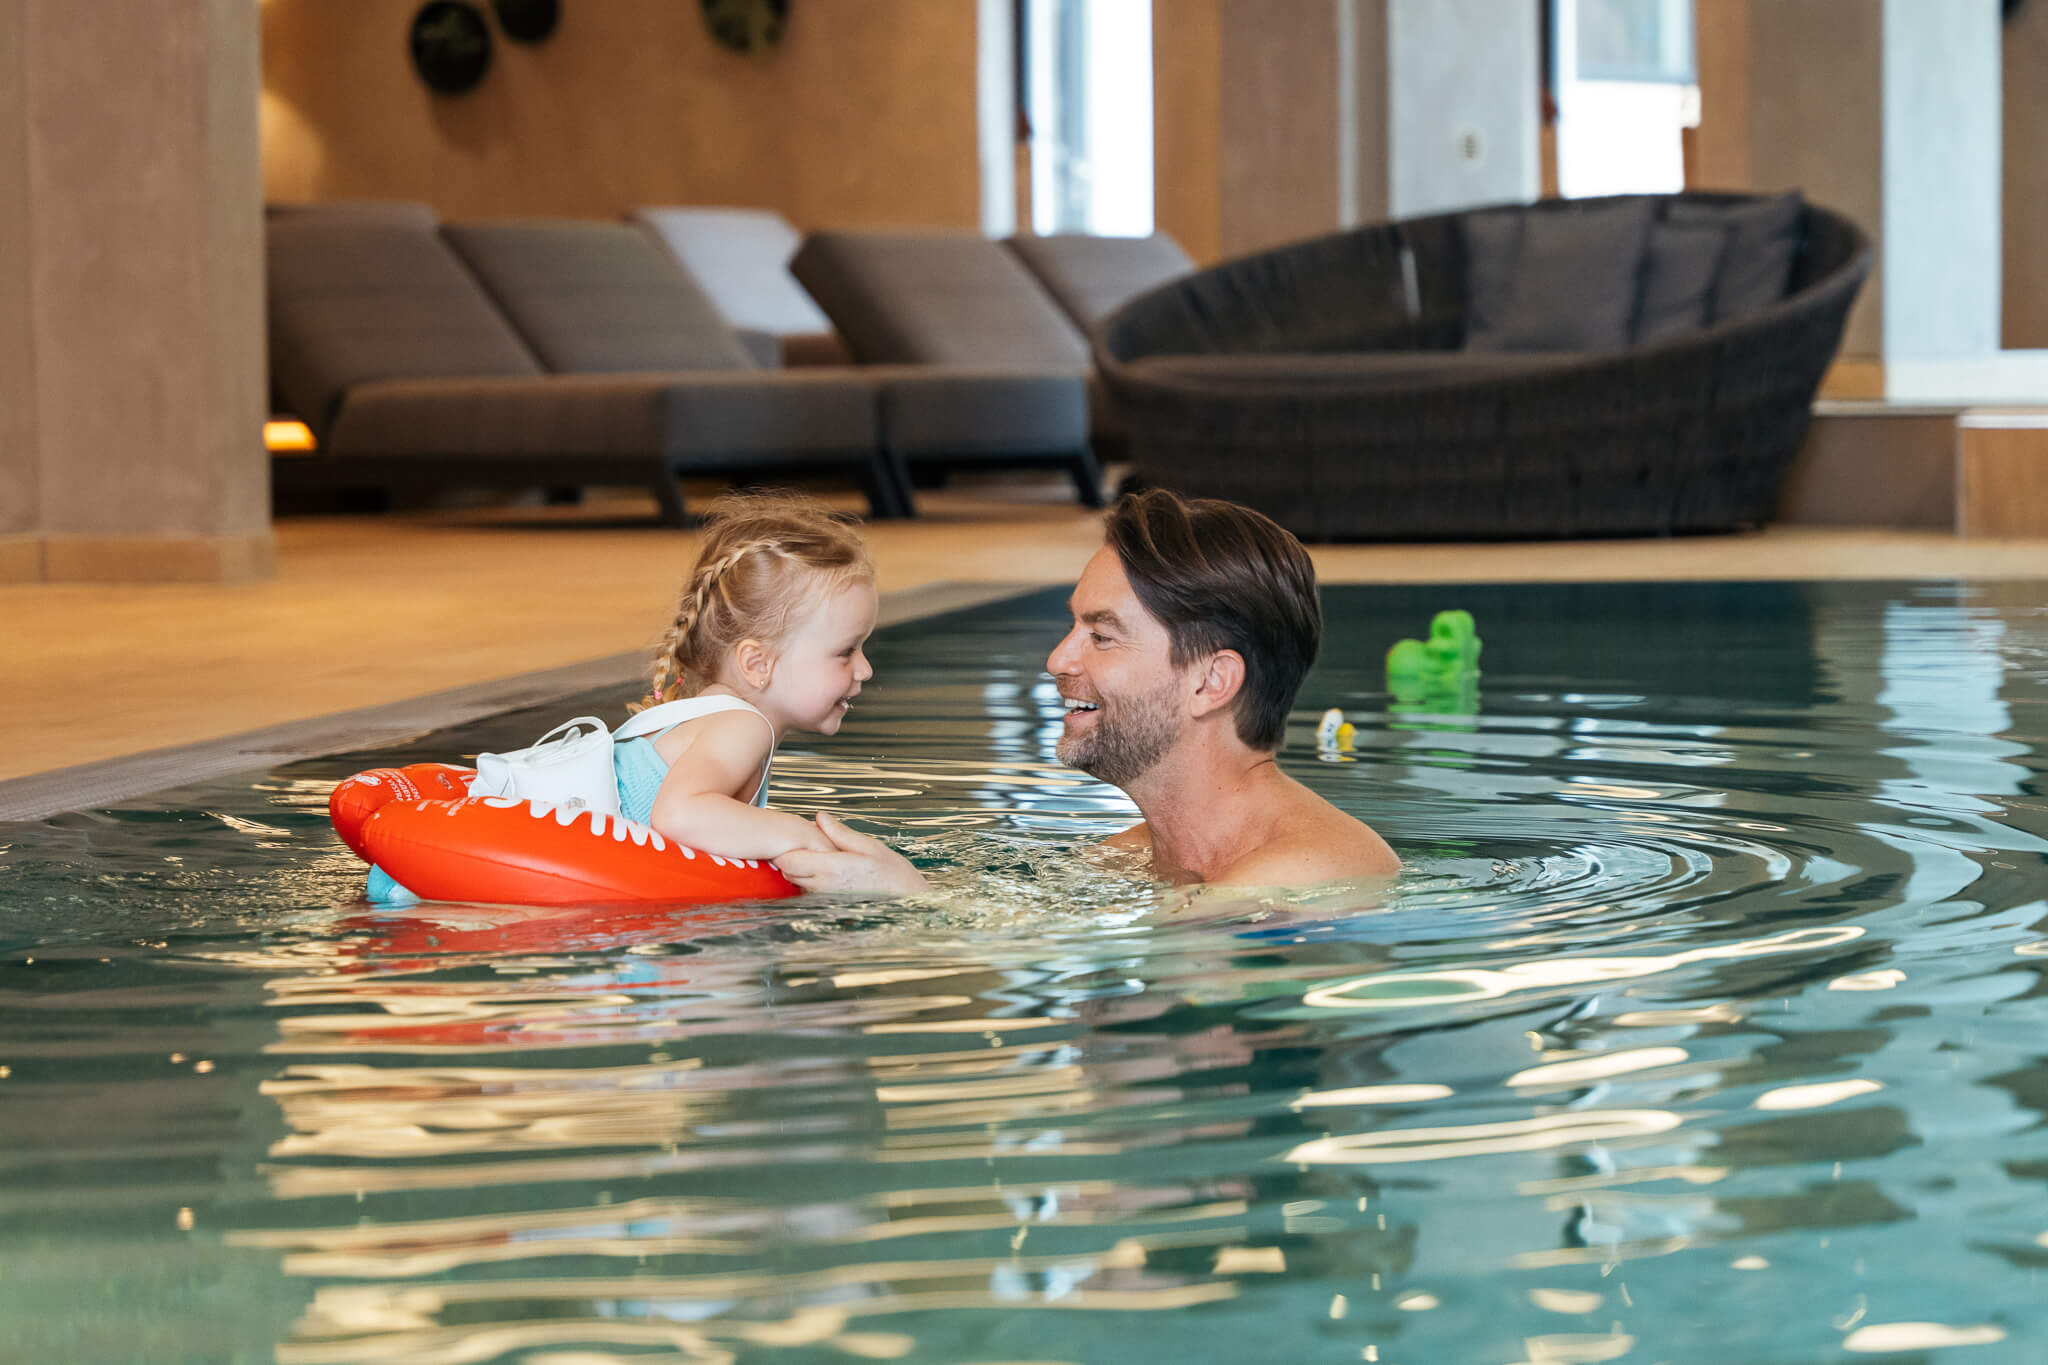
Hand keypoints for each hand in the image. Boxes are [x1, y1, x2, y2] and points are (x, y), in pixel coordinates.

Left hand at [776, 812, 930, 894]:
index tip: (793, 839)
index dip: (785, 849)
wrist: (906, 900)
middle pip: (788, 873)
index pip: (789, 861)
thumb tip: (820, 818)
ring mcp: (825, 899)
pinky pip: (808, 892)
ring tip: (818, 858)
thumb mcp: (869, 846)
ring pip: (796, 883)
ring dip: (800, 870)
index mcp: (833, 869)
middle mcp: (824, 887)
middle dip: (790, 858)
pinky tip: (826, 873)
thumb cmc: (891, 873)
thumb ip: (840, 833)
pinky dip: (809, 881)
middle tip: (805, 845)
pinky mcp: (828, 906)